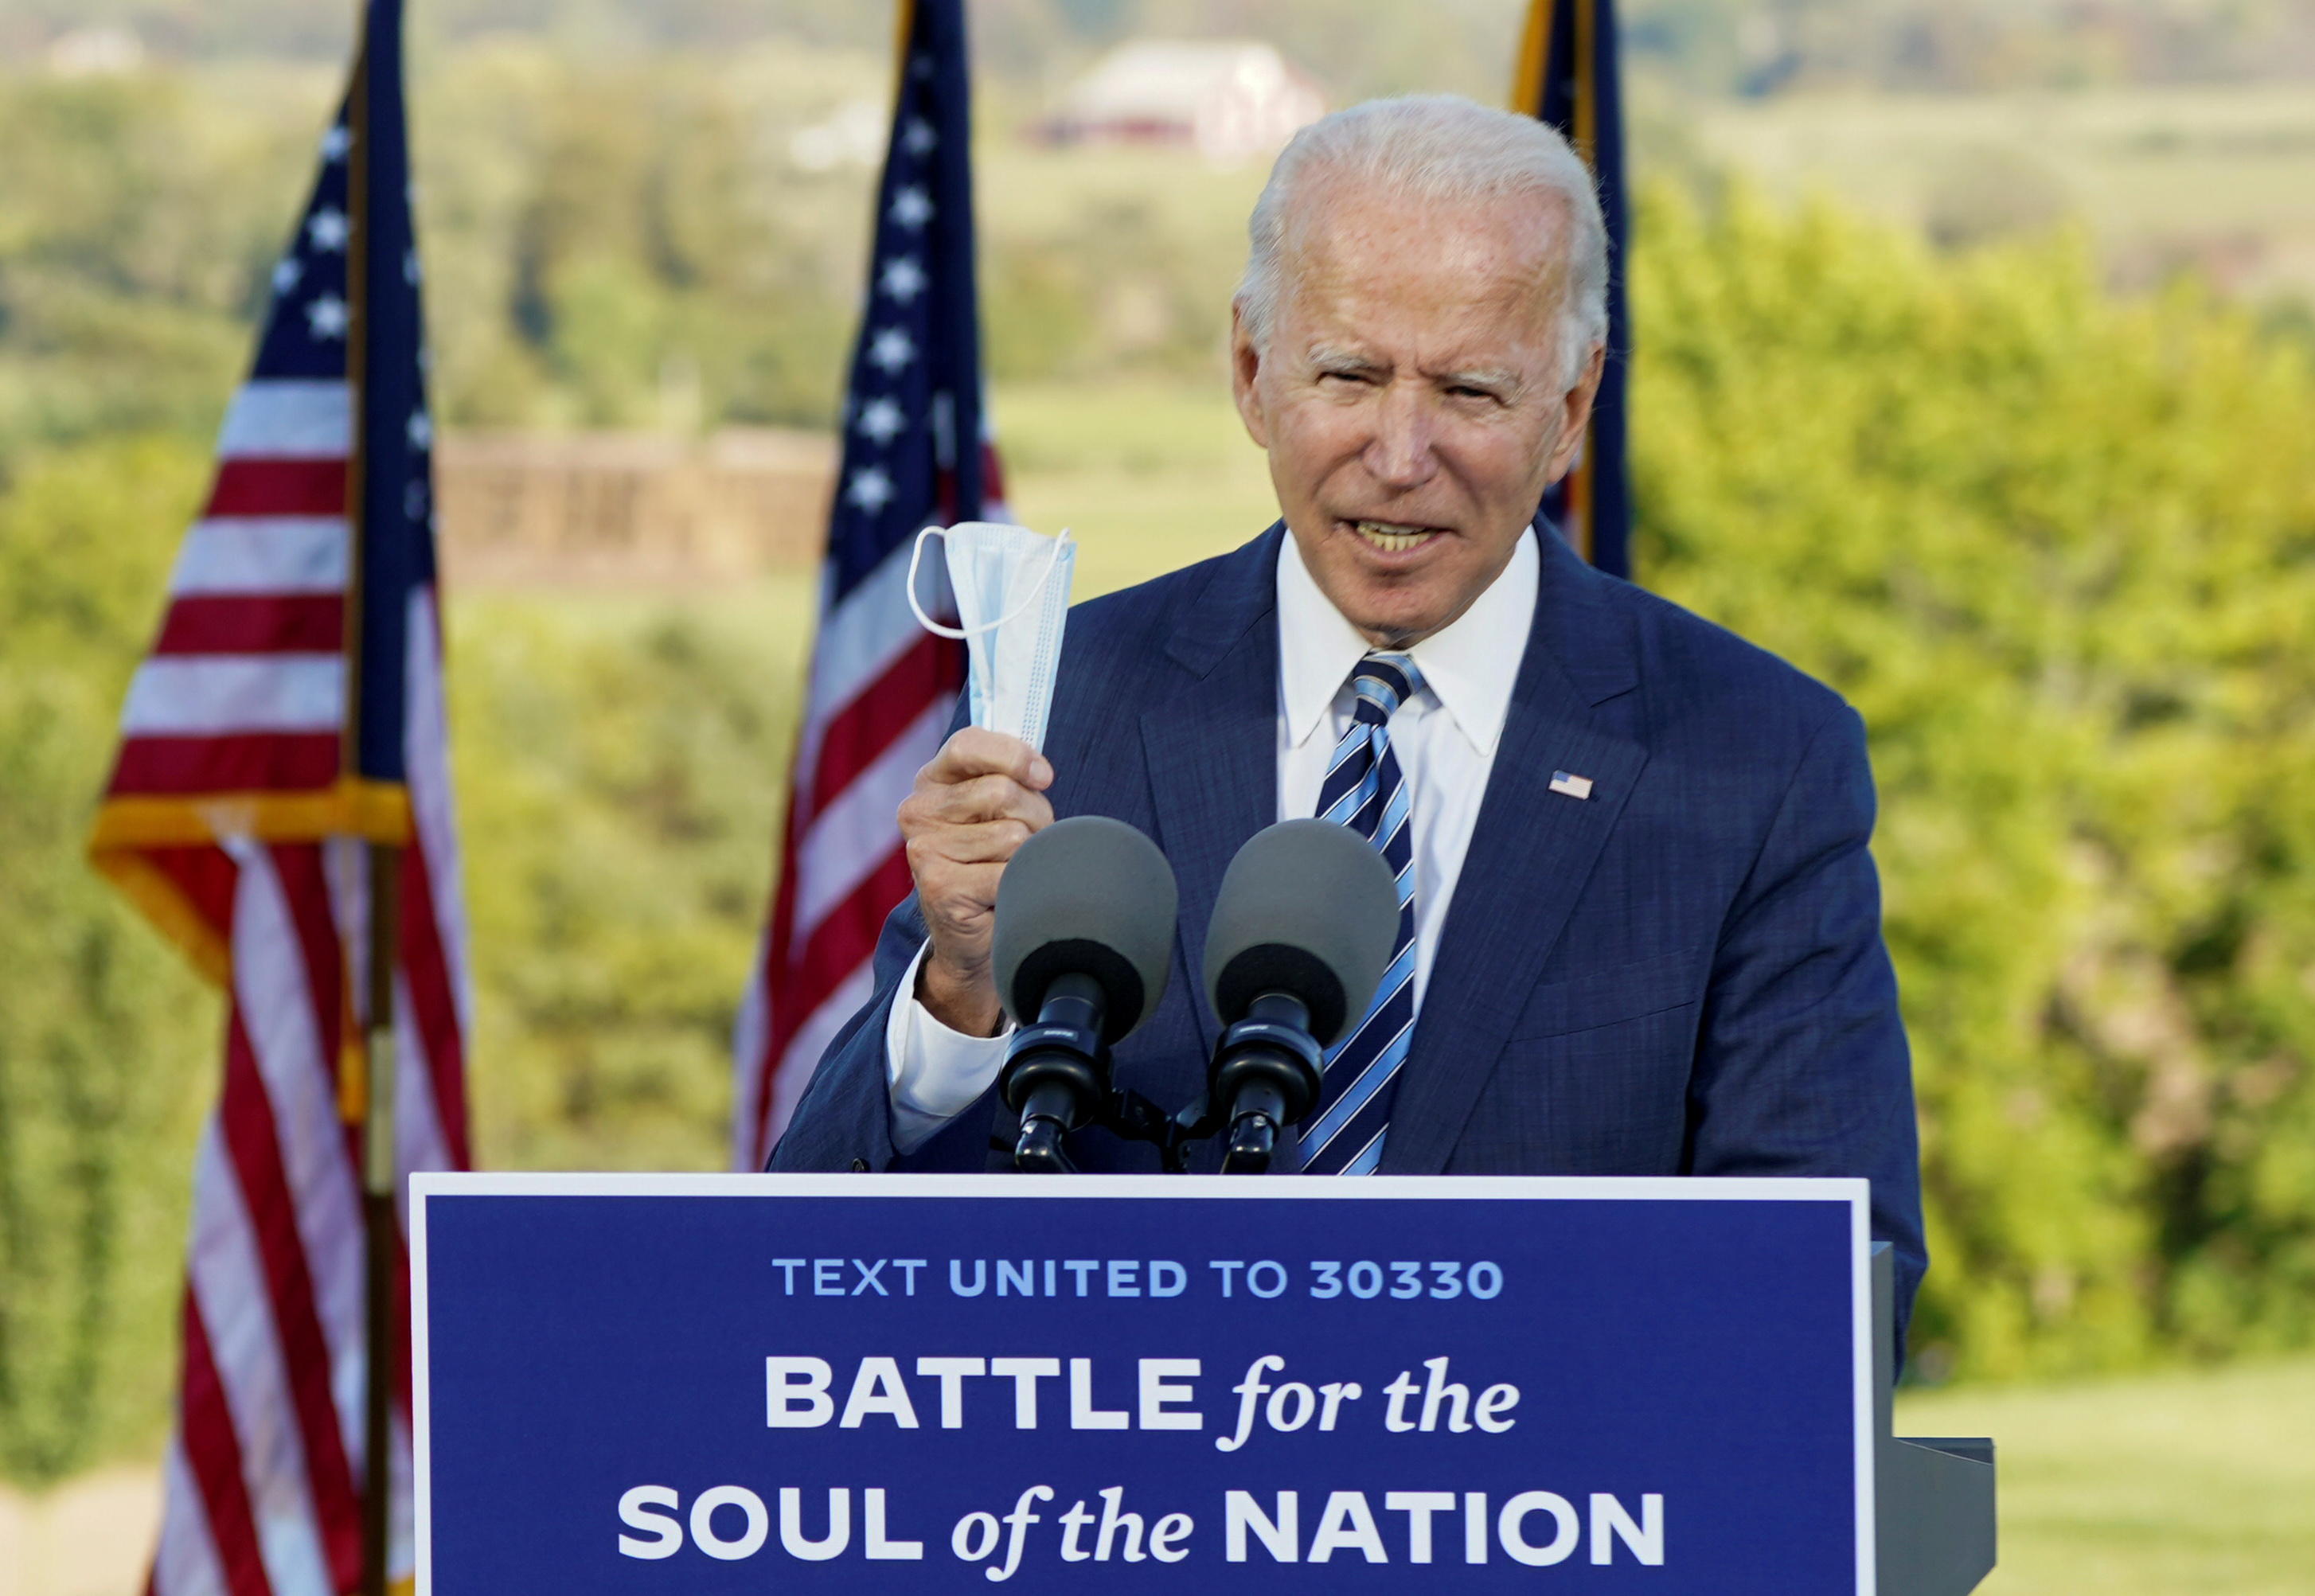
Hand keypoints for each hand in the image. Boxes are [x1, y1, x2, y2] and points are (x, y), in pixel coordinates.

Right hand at [897, 727, 1054, 1035]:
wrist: (972, 935)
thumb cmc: (994, 860)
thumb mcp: (1000, 808)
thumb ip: (1010, 776)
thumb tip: (1040, 773)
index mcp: (930, 780)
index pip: (968, 744)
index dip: (1014, 756)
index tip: (1043, 778)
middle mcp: (917, 811)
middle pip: (1001, 791)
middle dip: (1033, 817)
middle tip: (1023, 842)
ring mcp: (923, 850)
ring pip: (1011, 835)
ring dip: (1027, 855)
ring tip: (1010, 869)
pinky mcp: (938, 887)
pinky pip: (1008, 873)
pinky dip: (1019, 885)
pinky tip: (1003, 894)